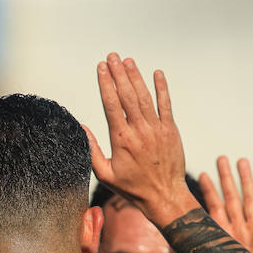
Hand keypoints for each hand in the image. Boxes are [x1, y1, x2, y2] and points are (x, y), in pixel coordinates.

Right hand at [86, 53, 200, 228]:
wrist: (164, 196)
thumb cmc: (133, 189)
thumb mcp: (105, 174)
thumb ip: (91, 150)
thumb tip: (82, 127)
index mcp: (121, 139)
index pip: (111, 104)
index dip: (106, 83)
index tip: (101, 67)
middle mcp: (139, 130)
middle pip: (127, 95)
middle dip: (118, 73)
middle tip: (112, 56)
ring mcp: (157, 129)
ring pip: (145, 96)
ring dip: (136, 76)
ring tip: (127, 61)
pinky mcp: (171, 130)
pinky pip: (166, 104)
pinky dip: (162, 88)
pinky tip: (157, 73)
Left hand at [198, 156, 252, 252]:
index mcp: (221, 241)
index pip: (213, 210)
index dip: (208, 192)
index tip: (201, 174)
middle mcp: (237, 234)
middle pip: (231, 200)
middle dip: (226, 179)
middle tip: (220, 158)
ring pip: (248, 202)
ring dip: (245, 181)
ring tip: (240, 161)